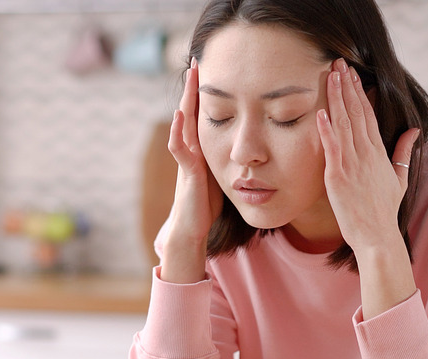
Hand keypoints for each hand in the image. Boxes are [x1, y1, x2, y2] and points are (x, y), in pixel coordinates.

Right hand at [161, 59, 222, 280]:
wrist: (192, 227)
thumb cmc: (208, 203)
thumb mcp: (223, 173)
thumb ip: (230, 157)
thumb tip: (251, 146)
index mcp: (203, 147)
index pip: (204, 114)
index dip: (208, 93)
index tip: (214, 68)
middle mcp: (193, 149)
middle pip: (192, 111)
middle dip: (195, 87)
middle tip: (198, 60)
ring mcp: (187, 159)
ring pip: (184, 123)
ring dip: (186, 99)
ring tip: (191, 77)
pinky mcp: (187, 172)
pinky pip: (179, 148)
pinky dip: (177, 131)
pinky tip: (179, 115)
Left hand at [316, 58, 419, 251]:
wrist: (377, 236)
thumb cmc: (385, 211)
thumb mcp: (400, 178)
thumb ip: (404, 152)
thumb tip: (414, 130)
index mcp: (379, 153)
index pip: (369, 115)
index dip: (359, 92)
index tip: (352, 74)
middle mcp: (366, 154)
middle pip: (356, 113)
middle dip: (347, 86)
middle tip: (339, 63)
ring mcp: (352, 165)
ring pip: (344, 125)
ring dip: (336, 98)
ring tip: (330, 76)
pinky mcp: (338, 177)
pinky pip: (332, 149)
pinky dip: (326, 130)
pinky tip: (321, 112)